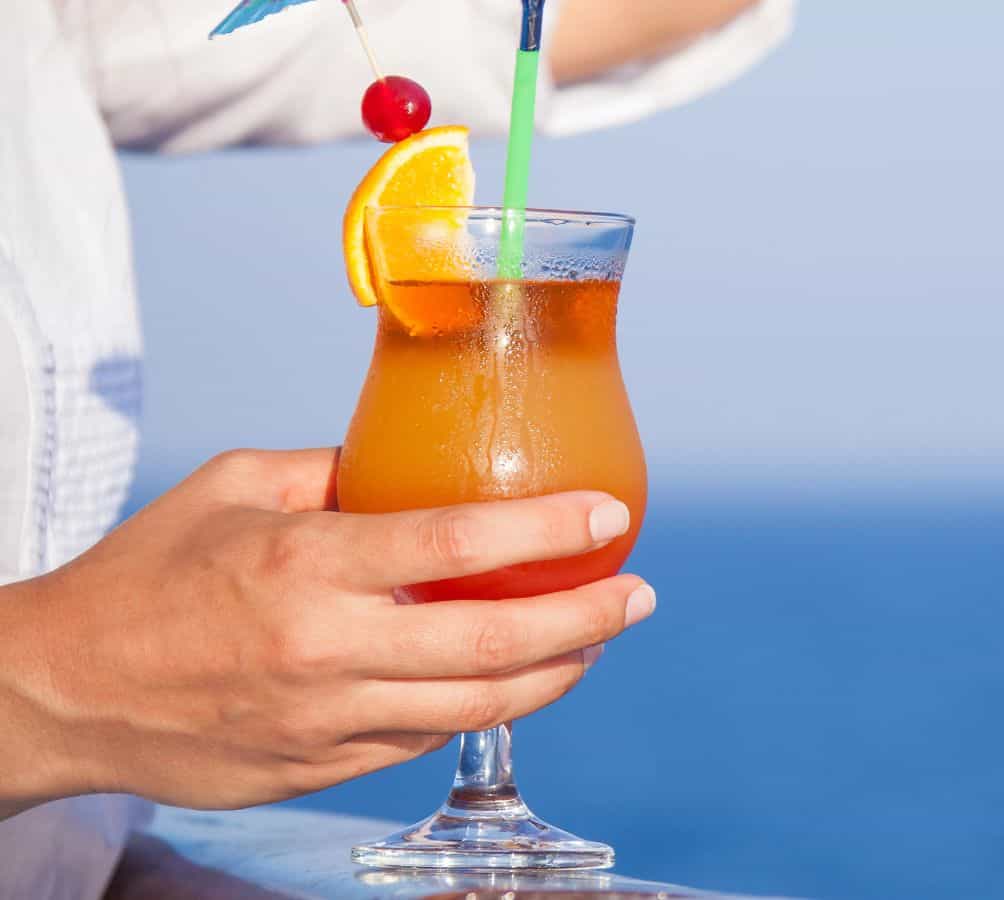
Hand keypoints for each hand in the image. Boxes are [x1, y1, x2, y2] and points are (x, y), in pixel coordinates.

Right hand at [0, 449, 655, 817]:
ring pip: (476, 706)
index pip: (455, 542)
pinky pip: (423, 737)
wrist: (62, 691)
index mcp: (303, 563)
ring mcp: (324, 722)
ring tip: (596, 639)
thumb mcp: (232, 487)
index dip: (546, 529)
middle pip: (494, 641)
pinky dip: (481, 705)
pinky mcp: (317, 770)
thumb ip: (332, 470)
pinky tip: (513, 676)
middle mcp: (324, 648)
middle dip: (587, 619)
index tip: (609, 514)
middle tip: (637, 594)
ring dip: (554, 673)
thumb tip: (417, 457)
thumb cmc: (145, 575)